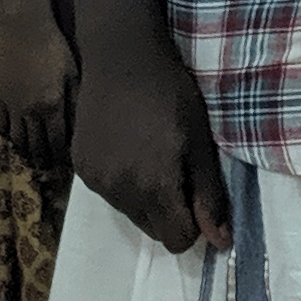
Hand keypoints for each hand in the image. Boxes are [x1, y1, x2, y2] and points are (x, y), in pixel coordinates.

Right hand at [0, 0, 77, 173]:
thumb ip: (76, 101)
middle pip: (36, 146)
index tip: (66, 164)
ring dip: (25, 151)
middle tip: (48, 167)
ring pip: (17, 139)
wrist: (24, 28)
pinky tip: (14, 137)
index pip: (57, 142)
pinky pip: (0, 124)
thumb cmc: (55, 47)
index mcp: (51, 106)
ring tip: (32, 157)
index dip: (61, 157)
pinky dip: (7, 135)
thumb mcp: (74, 73)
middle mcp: (30, 111)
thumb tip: (82, 125)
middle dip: (43, 160)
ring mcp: (11, 105)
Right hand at [73, 27, 230, 254]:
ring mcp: (95, 180)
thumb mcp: (201, 142)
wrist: (122, 57)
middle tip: (176, 169)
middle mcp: (119, 191)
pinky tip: (128, 148)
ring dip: (145, 199)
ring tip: (151, 155)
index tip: (196, 192)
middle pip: (153, 231)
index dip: (193, 223)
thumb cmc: (172, 94)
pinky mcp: (80, 167)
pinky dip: (123, 183)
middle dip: (170, 212)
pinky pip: (110, 194)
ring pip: (130, 213)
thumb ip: (209, 194)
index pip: (177, 240)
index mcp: (153, 186)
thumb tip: (220, 242)